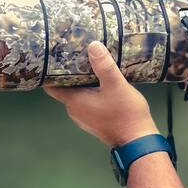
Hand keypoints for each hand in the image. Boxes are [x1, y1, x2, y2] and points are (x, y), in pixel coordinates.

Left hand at [43, 41, 158, 147]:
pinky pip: (87, 100)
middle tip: (74, 53)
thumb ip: (104, 66)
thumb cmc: (126, 116)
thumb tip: (93, 46)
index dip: (50, 71)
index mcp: (74, 101)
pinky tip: (101, 81)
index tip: (52, 57)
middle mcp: (75, 110)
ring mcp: (84, 116)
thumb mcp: (116, 86)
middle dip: (68, 72)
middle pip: (64, 87)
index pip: (51, 86)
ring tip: (89, 63)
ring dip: (81, 80)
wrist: (137, 141)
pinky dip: (90, 90)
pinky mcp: (94, 119)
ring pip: (77, 94)